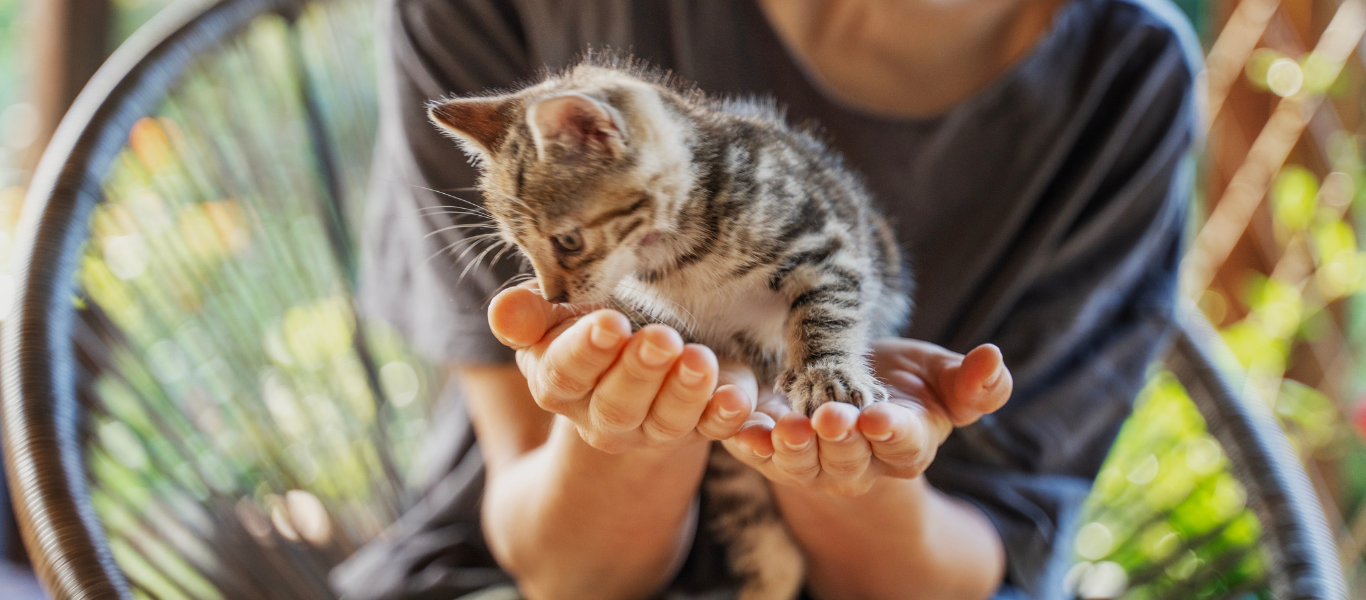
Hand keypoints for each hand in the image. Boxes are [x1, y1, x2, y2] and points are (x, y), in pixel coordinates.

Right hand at [488, 282, 755, 453]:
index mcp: (559, 383)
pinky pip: (714, 429)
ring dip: (684, 393)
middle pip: (616, 405)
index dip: (586, 351)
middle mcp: (601, 415)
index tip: (610, 322)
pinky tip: (736, 396)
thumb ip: (529, 314)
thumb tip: (503, 312)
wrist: (633, 353)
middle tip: (662, 338)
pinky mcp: (698, 426)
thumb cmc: (585, 320)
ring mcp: (652, 427)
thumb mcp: (553, 313)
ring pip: (665, 422)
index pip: (565, 374)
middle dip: (639, 372)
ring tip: (699, 360)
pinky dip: (726, 414)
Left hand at [722, 339, 1011, 495]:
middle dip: (839, 440)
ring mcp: (813, 465)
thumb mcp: (940, 378)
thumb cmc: (902, 383)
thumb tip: (995, 359)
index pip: (900, 443)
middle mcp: (860, 465)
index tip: (878, 417)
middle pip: (849, 459)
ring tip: (785, 428)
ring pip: (803, 464)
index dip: (890, 432)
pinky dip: (749, 446)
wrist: (848, 389)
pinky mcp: (772, 454)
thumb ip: (973, 383)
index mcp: (906, 446)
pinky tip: (739, 433)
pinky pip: (759, 455)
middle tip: (829, 418)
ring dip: (793, 448)